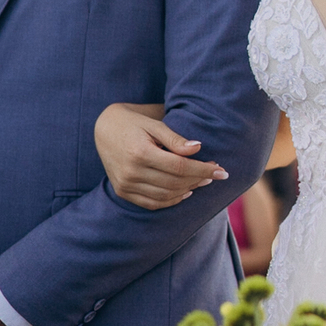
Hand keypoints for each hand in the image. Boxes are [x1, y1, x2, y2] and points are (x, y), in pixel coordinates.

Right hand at [94, 102, 227, 209]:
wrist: (103, 129)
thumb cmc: (133, 122)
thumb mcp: (154, 123)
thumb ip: (175, 138)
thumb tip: (198, 148)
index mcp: (140, 152)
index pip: (180, 167)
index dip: (203, 170)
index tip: (222, 170)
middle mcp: (131, 172)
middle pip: (175, 182)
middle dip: (199, 179)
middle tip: (215, 173)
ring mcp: (126, 184)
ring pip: (166, 194)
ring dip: (188, 189)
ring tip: (203, 181)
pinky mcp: (122, 191)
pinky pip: (152, 203)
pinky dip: (171, 200)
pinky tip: (185, 192)